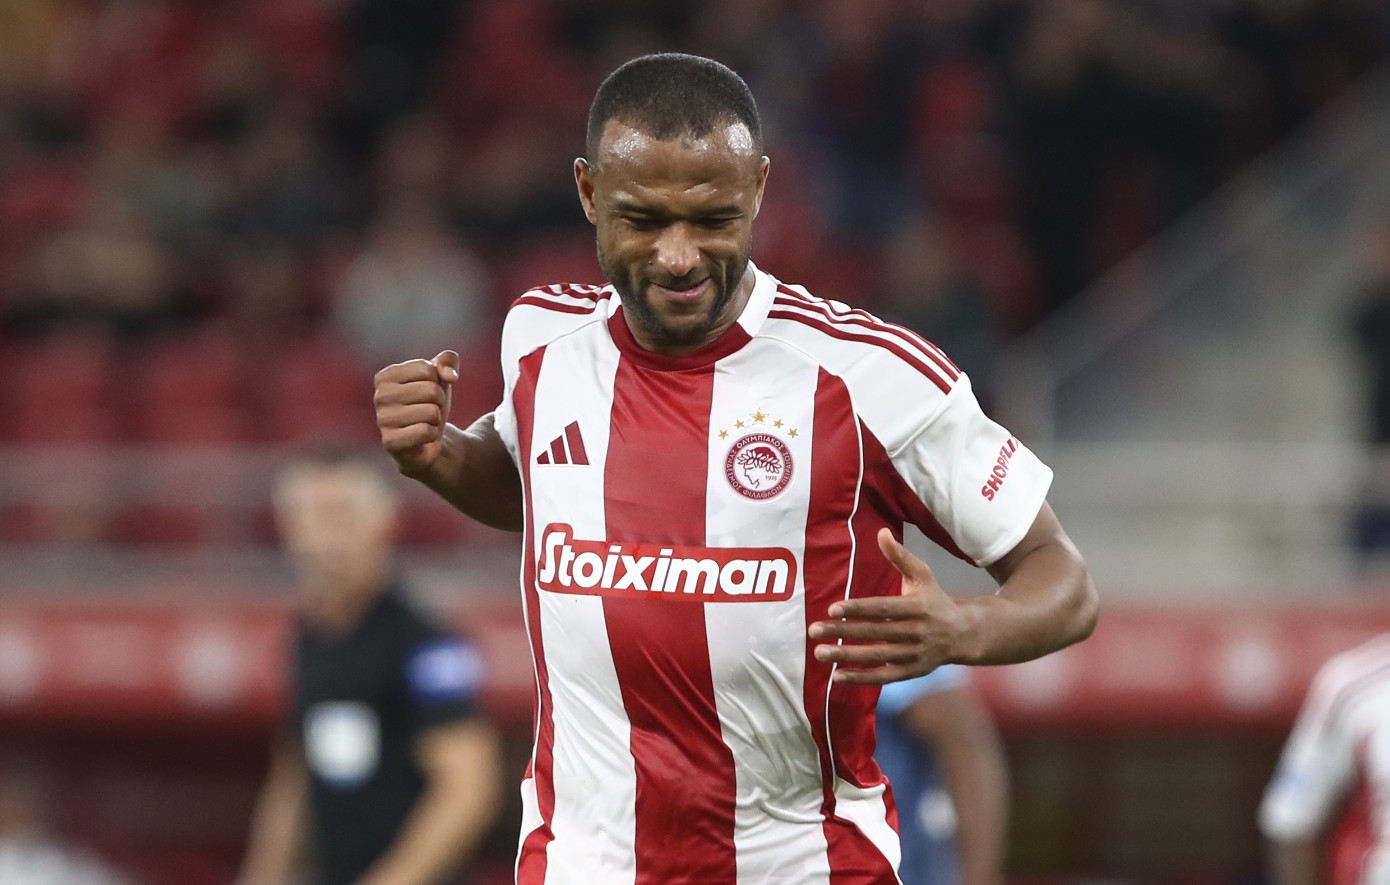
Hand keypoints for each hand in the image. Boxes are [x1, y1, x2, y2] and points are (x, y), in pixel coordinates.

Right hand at [373, 350, 458, 475]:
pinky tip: (422, 438)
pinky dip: (432, 435)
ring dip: (436, 419)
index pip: (427, 369)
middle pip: (431, 390)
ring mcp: (383, 420)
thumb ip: (448, 360)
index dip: (437, 382)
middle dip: (439, 401)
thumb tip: (450, 376)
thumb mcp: (441, 376)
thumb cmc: (430, 404)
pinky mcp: (391, 443)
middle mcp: (379, 396)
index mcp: (386, 376)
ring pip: (431, 412)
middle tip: (428, 410)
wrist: (428, 441)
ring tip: (424, 423)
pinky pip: (426, 432)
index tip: (426, 393)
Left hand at [807, 528, 970, 684]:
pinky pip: (884, 677)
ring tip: (820, 653)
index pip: (883, 608)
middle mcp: (916, 632)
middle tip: (814, 630)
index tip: (833, 608)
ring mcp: (914, 655)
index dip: (859, 609)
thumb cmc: (935, 601)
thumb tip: (881, 532)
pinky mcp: (911, 672)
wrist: (963, 634)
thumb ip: (900, 556)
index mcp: (917, 607)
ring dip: (847, 656)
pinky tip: (837, 676)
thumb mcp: (923, 575)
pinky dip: (861, 678)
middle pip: (875, 633)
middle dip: (843, 632)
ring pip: (876, 657)